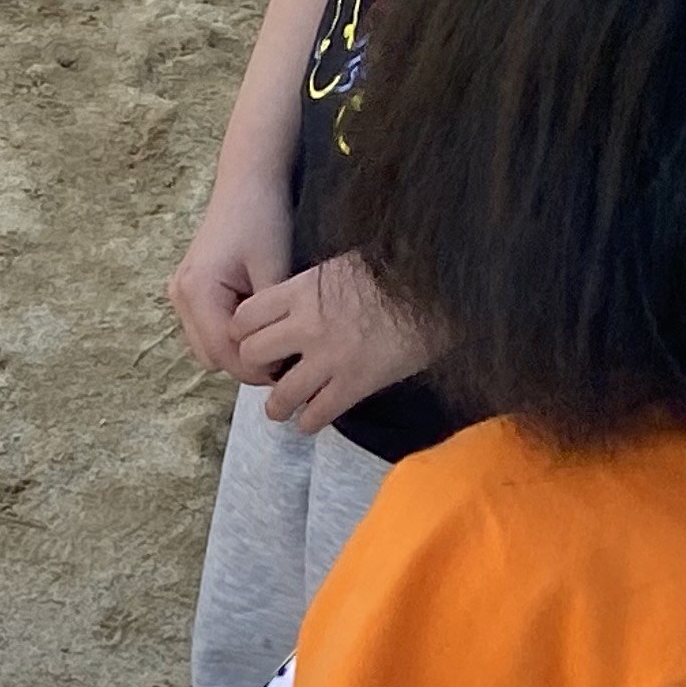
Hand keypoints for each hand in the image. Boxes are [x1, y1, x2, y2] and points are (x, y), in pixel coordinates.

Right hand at [167, 171, 291, 379]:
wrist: (247, 182)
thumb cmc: (262, 217)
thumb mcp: (273, 268)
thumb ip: (270, 317)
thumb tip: (279, 357)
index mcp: (198, 292)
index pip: (222, 352)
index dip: (254, 368)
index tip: (288, 370)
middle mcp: (180, 298)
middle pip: (210, 356)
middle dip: (244, 364)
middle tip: (284, 361)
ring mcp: (180, 296)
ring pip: (206, 347)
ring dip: (236, 351)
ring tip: (272, 342)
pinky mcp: (189, 292)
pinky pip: (207, 330)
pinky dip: (229, 336)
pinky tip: (257, 326)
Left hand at [229, 255, 436, 433]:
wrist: (441, 285)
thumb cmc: (399, 266)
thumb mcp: (345, 263)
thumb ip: (313, 286)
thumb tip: (297, 300)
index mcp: (301, 290)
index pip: (244, 317)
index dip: (244, 332)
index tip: (255, 338)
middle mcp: (307, 326)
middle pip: (253, 356)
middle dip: (258, 367)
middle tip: (271, 371)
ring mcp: (330, 358)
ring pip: (280, 396)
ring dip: (278, 406)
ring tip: (283, 407)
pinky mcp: (356, 383)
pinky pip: (317, 415)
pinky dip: (309, 422)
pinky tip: (312, 420)